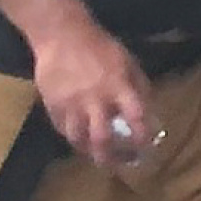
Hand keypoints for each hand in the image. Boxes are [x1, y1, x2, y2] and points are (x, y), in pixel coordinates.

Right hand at [34, 23, 153, 169]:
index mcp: (119, 87)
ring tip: (97, 156)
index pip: (136, 118)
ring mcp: (71, 104)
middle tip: (118, 165)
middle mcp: (95, 99)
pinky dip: (73, 138)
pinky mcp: (52, 105)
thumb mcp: (129, 63)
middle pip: (102, 139)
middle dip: (111, 157)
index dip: (142, 137)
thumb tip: (148, 114)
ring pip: (78, 140)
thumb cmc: (101, 48)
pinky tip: (81, 140)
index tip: (146, 147)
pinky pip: (63, 130)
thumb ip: (139, 89)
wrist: (62, 35)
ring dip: (89, 152)